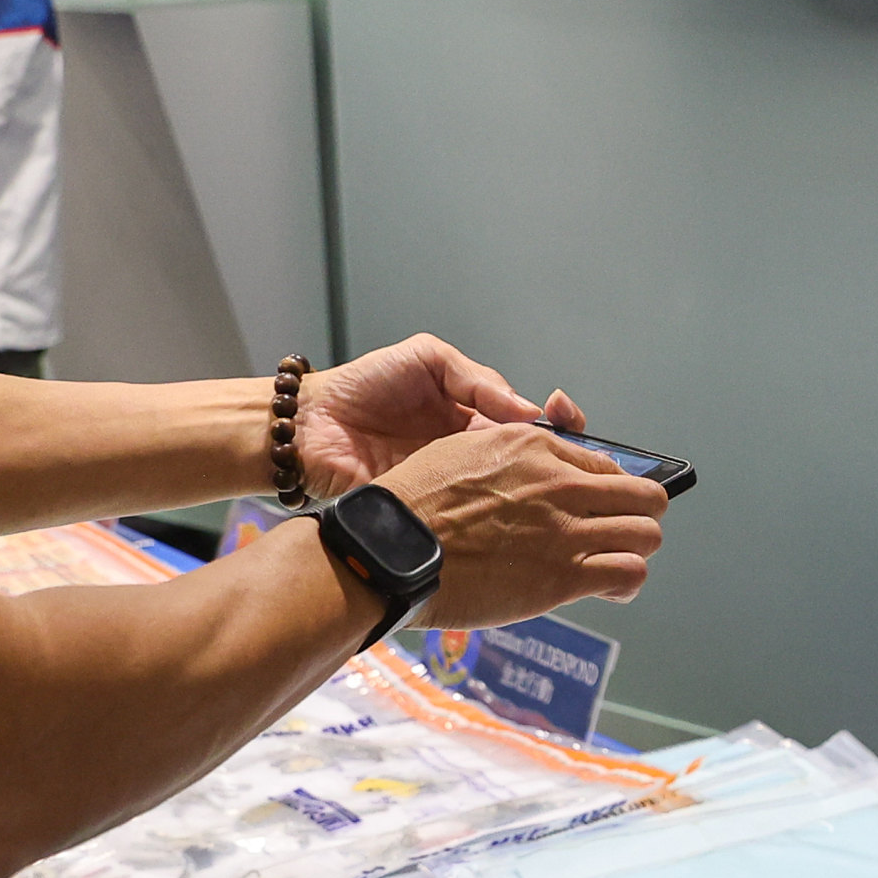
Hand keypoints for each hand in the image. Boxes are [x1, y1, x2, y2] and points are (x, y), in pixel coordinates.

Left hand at [295, 333, 581, 495]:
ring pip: (504, 494)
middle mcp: (469, 455)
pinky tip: (506, 507)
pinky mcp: (432, 512)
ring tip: (547, 479)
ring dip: (529, 489)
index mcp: (473, 418)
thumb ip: (478, 379)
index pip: (529, 424)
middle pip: (526, 463)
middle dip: (555, 460)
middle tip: (569, 455)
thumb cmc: (361, 386)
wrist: (307, 426)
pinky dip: (491, 517)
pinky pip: (468, 518)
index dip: (556, 423)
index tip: (568, 417)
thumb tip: (526, 409)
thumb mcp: (428, 358)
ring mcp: (452, 487)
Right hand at [374, 423, 662, 628]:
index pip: (604, 463)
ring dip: (635, 549)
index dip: (607, 488)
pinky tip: (609, 587)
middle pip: (643, 494)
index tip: (601, 504)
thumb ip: (506, 461)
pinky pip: (630, 573)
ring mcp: (566, 528)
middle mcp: (559, 482)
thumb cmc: (412, 506)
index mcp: (534, 446)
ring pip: (647, 533)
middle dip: (638, 514)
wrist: (391, 549)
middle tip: (621, 531)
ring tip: (616, 562)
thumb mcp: (460, 453)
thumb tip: (531, 477)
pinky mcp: (564, 574)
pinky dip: (626, 582)